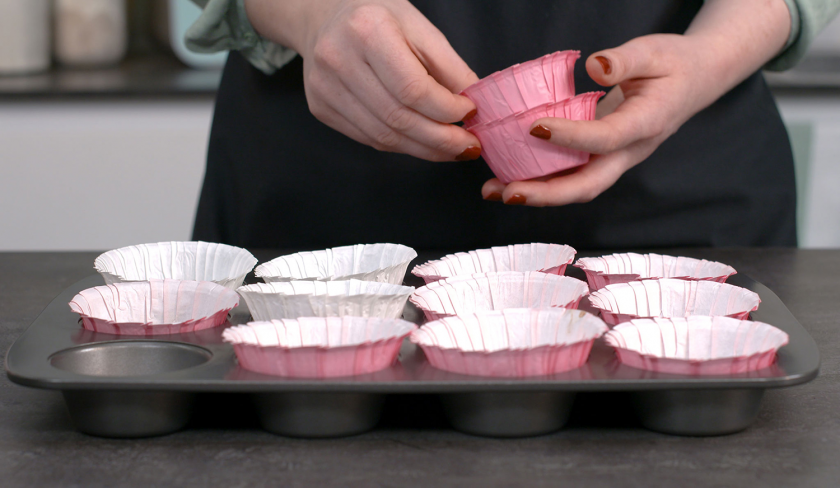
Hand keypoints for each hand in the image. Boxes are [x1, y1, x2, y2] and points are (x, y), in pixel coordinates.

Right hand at [245, 0, 481, 161]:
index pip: (412, 88)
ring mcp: (324, 88)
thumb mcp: (420, 27)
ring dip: (424, 149)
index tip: (470, 113)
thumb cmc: (379, 17)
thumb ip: (449, 66)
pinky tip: (423, 144)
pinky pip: (370, 139)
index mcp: (366, 30)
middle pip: (398, 117)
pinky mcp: (320, 108)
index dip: (446, 109)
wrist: (325, 18)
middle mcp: (338, 60)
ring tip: (451, 150)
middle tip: (468, 146)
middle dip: (440, 139)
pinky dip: (403, 146)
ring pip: (384, 136)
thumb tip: (475, 106)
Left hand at [481, 0, 790, 205]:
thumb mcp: (655, 51)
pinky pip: (571, 176)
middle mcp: (630, 151)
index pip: (606, 138)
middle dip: (546, 194)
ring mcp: (616, 159)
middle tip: (506, 191)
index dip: (571, 137)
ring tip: (493, 191)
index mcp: (647, 124)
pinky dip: (540, 181)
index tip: (534, 127)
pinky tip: (507, 176)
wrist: (696, 81)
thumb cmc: (674, 64)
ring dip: (536, 194)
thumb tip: (595, 65)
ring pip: (576, 187)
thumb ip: (625, 60)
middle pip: (588, 184)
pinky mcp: (602, 158)